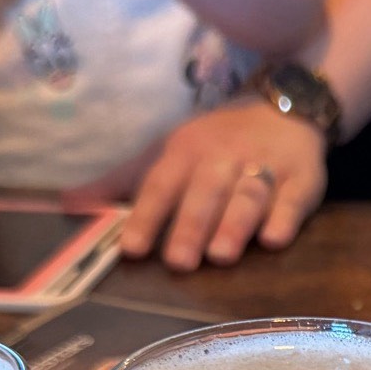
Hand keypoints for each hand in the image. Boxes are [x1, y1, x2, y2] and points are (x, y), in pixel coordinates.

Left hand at [72, 98, 327, 270]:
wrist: (284, 107)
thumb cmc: (216, 142)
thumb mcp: (167, 153)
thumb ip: (122, 182)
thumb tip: (67, 203)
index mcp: (186, 151)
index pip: (162, 184)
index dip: (146, 215)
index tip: (130, 249)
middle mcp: (224, 157)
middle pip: (205, 192)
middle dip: (192, 225)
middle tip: (178, 262)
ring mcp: (265, 166)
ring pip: (248, 195)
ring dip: (235, 224)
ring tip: (221, 255)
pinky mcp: (303, 178)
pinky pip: (294, 198)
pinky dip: (284, 217)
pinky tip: (274, 238)